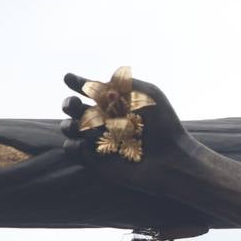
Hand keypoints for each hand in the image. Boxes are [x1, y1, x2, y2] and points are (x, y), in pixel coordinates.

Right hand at [59, 67, 198, 192]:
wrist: (171, 158)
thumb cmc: (164, 124)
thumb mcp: (148, 94)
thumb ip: (123, 82)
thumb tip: (97, 79)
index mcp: (116, 104)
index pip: (90, 91)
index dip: (77, 82)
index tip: (69, 78)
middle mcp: (105, 121)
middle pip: (74, 108)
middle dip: (69, 104)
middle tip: (74, 105)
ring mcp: (99, 141)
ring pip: (69, 128)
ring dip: (69, 125)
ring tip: (85, 127)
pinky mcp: (97, 162)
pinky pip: (72, 150)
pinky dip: (72, 145)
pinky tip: (84, 144)